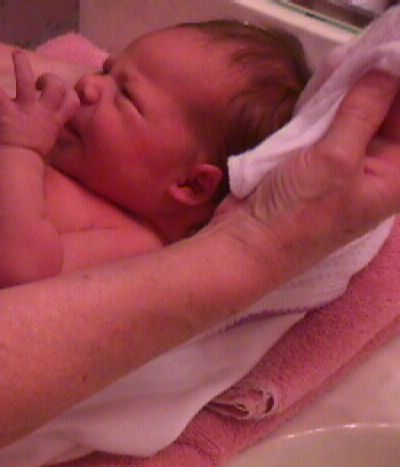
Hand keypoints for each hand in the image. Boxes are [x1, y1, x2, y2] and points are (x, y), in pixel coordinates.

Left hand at [0, 51, 79, 156]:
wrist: (17, 165)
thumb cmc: (31, 158)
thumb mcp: (49, 143)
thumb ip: (50, 129)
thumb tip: (50, 127)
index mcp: (54, 121)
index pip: (72, 102)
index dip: (70, 94)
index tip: (62, 93)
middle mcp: (42, 112)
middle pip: (55, 86)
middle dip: (50, 79)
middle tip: (40, 82)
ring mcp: (24, 110)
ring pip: (27, 81)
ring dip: (22, 65)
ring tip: (17, 54)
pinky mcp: (5, 111)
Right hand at [215, 71, 399, 269]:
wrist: (249, 243)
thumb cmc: (301, 211)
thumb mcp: (336, 159)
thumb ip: (363, 113)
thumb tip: (384, 71)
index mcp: (395, 177)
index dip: (398, 92)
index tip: (387, 59)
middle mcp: (374, 169)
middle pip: (386, 119)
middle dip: (377, 87)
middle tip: (364, 55)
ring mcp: (342, 165)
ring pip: (355, 119)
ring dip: (349, 93)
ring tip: (344, 64)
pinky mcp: (313, 163)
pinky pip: (327, 127)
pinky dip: (325, 107)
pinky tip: (324, 83)